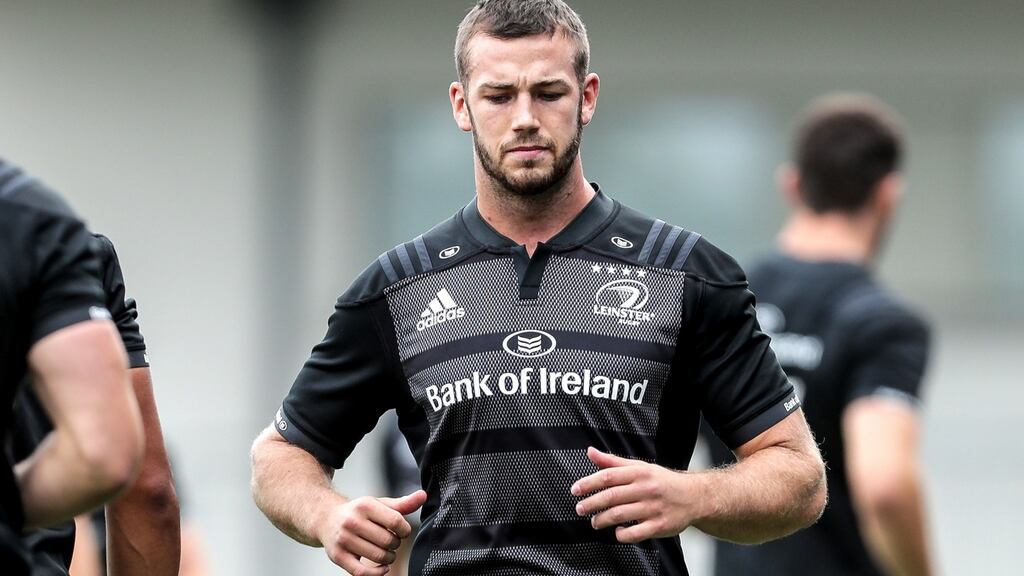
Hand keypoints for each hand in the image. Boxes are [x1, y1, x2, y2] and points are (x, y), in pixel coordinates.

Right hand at [319, 489, 426, 575]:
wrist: (326, 519)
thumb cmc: (358, 512)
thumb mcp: (379, 504)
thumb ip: (402, 504)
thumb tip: (423, 496)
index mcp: (365, 505)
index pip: (396, 521)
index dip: (405, 530)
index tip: (402, 531)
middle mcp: (352, 521)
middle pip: (388, 541)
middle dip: (396, 544)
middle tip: (393, 542)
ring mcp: (344, 539)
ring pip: (378, 557)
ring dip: (389, 558)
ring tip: (387, 553)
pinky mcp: (338, 556)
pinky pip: (362, 573)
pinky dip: (377, 573)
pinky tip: (383, 568)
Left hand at [571, 447, 706, 543]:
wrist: (694, 497)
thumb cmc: (662, 481)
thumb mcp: (640, 467)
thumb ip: (613, 462)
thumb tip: (590, 452)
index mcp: (640, 473)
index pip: (609, 476)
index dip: (589, 483)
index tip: (575, 490)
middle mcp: (646, 489)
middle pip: (612, 496)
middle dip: (591, 504)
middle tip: (580, 509)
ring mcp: (653, 508)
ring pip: (620, 515)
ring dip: (602, 520)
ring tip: (594, 522)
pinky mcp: (659, 526)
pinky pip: (635, 533)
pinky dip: (622, 535)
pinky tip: (617, 532)